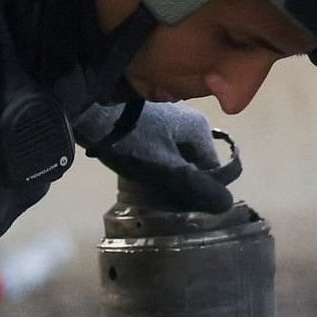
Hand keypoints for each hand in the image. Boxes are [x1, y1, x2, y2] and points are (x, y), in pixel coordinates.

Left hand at [70, 100, 238, 213]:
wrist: (90, 112)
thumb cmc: (132, 142)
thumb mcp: (168, 169)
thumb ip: (198, 187)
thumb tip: (226, 204)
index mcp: (199, 129)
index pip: (215, 170)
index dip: (202, 191)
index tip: (183, 204)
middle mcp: (188, 122)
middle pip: (195, 165)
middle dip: (184, 185)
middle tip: (164, 200)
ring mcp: (167, 122)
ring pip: (177, 160)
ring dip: (167, 177)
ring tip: (149, 190)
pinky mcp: (147, 124)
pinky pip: (161, 152)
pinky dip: (155, 166)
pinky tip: (140, 175)